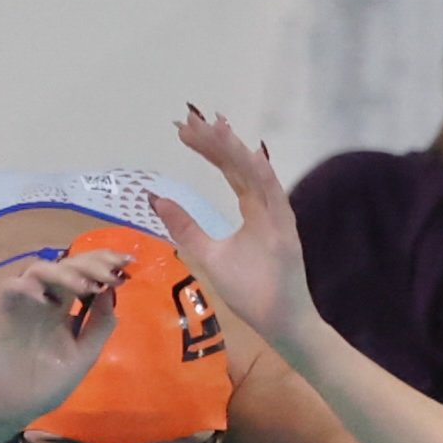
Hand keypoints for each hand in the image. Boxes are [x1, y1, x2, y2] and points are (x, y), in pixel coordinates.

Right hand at [0, 251, 127, 426]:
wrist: (14, 408)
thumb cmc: (48, 385)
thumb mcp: (83, 357)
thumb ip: (99, 326)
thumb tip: (112, 291)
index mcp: (64, 308)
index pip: (84, 275)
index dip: (104, 263)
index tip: (127, 263)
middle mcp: (44, 299)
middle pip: (66, 265)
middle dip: (91, 262)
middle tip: (110, 270)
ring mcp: (22, 303)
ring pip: (39, 270)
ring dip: (63, 273)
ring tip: (84, 285)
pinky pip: (8, 288)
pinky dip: (25, 286)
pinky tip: (44, 297)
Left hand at [149, 111, 316, 348]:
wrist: (281, 322)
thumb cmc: (251, 291)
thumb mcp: (210, 255)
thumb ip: (187, 229)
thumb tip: (156, 200)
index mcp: (253, 209)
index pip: (230, 170)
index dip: (210, 149)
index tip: (185, 130)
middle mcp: (267, 206)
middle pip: (240, 165)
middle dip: (216, 142)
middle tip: (191, 120)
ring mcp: (278, 217)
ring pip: (256, 174)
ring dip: (235, 151)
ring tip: (214, 126)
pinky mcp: (286, 232)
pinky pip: (274, 198)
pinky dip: (261, 176)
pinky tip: (247, 154)